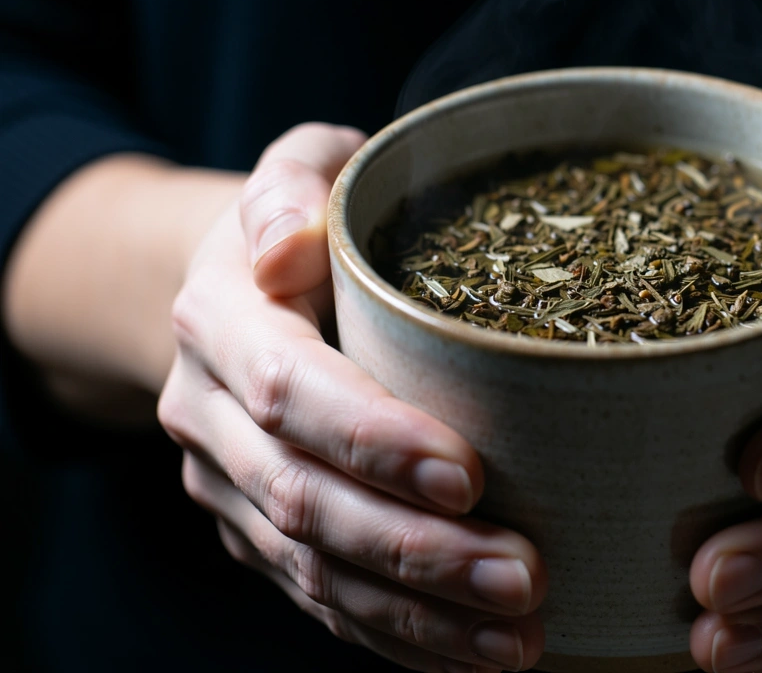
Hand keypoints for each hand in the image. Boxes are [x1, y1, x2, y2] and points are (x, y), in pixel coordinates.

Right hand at [158, 123, 546, 671]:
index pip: (291, 392)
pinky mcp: (253, 531)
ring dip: (416, 614)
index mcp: (220, 321)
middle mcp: (208, 415)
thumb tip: (287, 245)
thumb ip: (292, 186)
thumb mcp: (299, 167)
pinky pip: (316, 598)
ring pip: (312, 569)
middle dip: (415, 550)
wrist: (233, 289)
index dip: (373, 440)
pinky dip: (393, 637)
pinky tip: (470, 655)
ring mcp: (227, 485)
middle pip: (305, 501)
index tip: (471, 473)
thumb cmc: (304, 219)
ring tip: (517, 638)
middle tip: (523, 577)